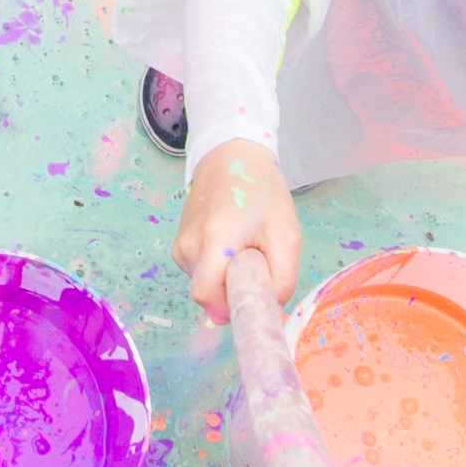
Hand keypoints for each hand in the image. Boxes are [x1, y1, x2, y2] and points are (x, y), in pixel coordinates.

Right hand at [175, 139, 297, 325]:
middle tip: (255, 261)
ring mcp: (180, 245)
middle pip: (208, 294)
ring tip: (243, 247)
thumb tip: (266, 309)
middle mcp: (189, 245)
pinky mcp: (179, 245)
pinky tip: (230, 245)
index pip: (206, 296)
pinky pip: (199, 273)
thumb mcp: (287, 237)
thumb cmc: (262, 192)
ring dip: (226, 278)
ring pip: (204, 285)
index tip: (251, 292)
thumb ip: (281, 280)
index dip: (230, 306)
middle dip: (233, 290)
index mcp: (215, 240)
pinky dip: (217, 269)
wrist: (231, 156)